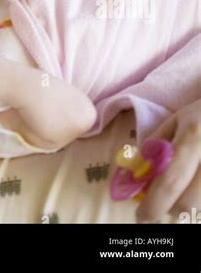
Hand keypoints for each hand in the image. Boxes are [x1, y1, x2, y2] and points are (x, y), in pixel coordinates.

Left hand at [136, 99, 200, 222]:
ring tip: (180, 185)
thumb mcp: (174, 121)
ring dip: (184, 203)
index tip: (141, 216)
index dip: (153, 204)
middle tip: (160, 197)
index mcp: (193, 138)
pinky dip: (196, 200)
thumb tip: (136, 174)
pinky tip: (192, 185)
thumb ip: (154, 145)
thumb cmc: (199, 115)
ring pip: (199, 207)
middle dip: (169, 206)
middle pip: (188, 203)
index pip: (170, 181)